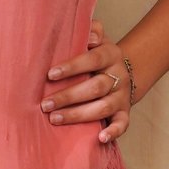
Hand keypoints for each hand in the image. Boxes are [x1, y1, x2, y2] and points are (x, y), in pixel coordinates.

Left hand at [42, 17, 131, 142]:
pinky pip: (123, 123)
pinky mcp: (124, 112)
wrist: (124, 70)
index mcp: (110, 55)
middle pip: (95, 87)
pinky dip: (113, 132)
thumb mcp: (96, 38)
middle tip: (44, 104)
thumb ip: (92, 30)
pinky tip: (100, 138)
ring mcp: (122, 95)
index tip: (50, 74)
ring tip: (54, 119)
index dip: (72, 67)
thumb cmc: (98, 53)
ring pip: (103, 107)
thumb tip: (88, 35)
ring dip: (78, 115)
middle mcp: (118, 75)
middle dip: (68, 96)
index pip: (92, 59)